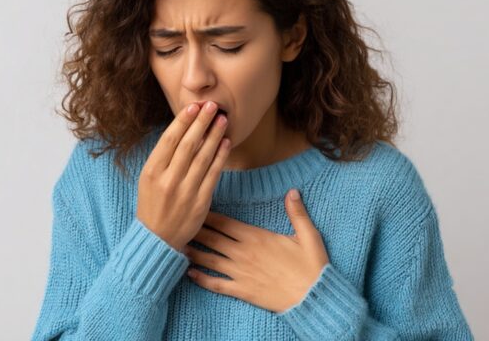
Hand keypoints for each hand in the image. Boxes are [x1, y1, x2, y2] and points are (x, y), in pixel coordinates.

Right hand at [136, 101, 230, 250]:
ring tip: (222, 119)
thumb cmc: (152, 204)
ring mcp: (185, 191)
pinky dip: (220, 157)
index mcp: (151, 172)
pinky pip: (213, 174)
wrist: (157, 239)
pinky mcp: (200, 202)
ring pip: (203, 157)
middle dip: (201, 123)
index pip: (169, 140)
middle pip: (188, 145)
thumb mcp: (148, 179)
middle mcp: (167, 180)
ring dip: (214, 136)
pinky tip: (226, 143)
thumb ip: (163, 158)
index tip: (193, 107)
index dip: (182, 121)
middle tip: (212, 105)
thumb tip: (183, 130)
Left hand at [183, 189, 329, 312]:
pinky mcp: (241, 290)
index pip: (225, 222)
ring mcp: (240, 273)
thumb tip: (292, 191)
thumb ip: (297, 212)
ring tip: (176, 244)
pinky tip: (189, 273)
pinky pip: (216, 284)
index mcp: (256, 237)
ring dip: (192, 251)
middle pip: (212, 238)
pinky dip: (201, 278)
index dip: (207, 214)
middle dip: (194, 229)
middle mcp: (243, 253)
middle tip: (176, 221)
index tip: (193, 205)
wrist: (312, 298)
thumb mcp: (308, 236)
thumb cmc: (311, 267)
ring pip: (209, 259)